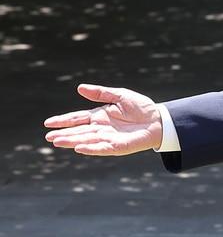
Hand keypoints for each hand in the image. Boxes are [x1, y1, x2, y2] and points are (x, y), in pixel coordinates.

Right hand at [43, 84, 162, 155]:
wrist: (159, 120)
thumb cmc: (141, 108)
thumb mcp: (120, 96)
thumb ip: (100, 93)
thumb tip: (79, 88)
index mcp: (99, 116)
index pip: (77, 118)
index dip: (63, 120)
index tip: (48, 123)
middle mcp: (101, 128)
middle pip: (78, 131)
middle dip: (63, 134)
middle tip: (48, 137)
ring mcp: (108, 138)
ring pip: (86, 140)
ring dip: (72, 141)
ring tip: (57, 142)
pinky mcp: (117, 147)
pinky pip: (101, 148)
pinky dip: (90, 148)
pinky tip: (78, 148)